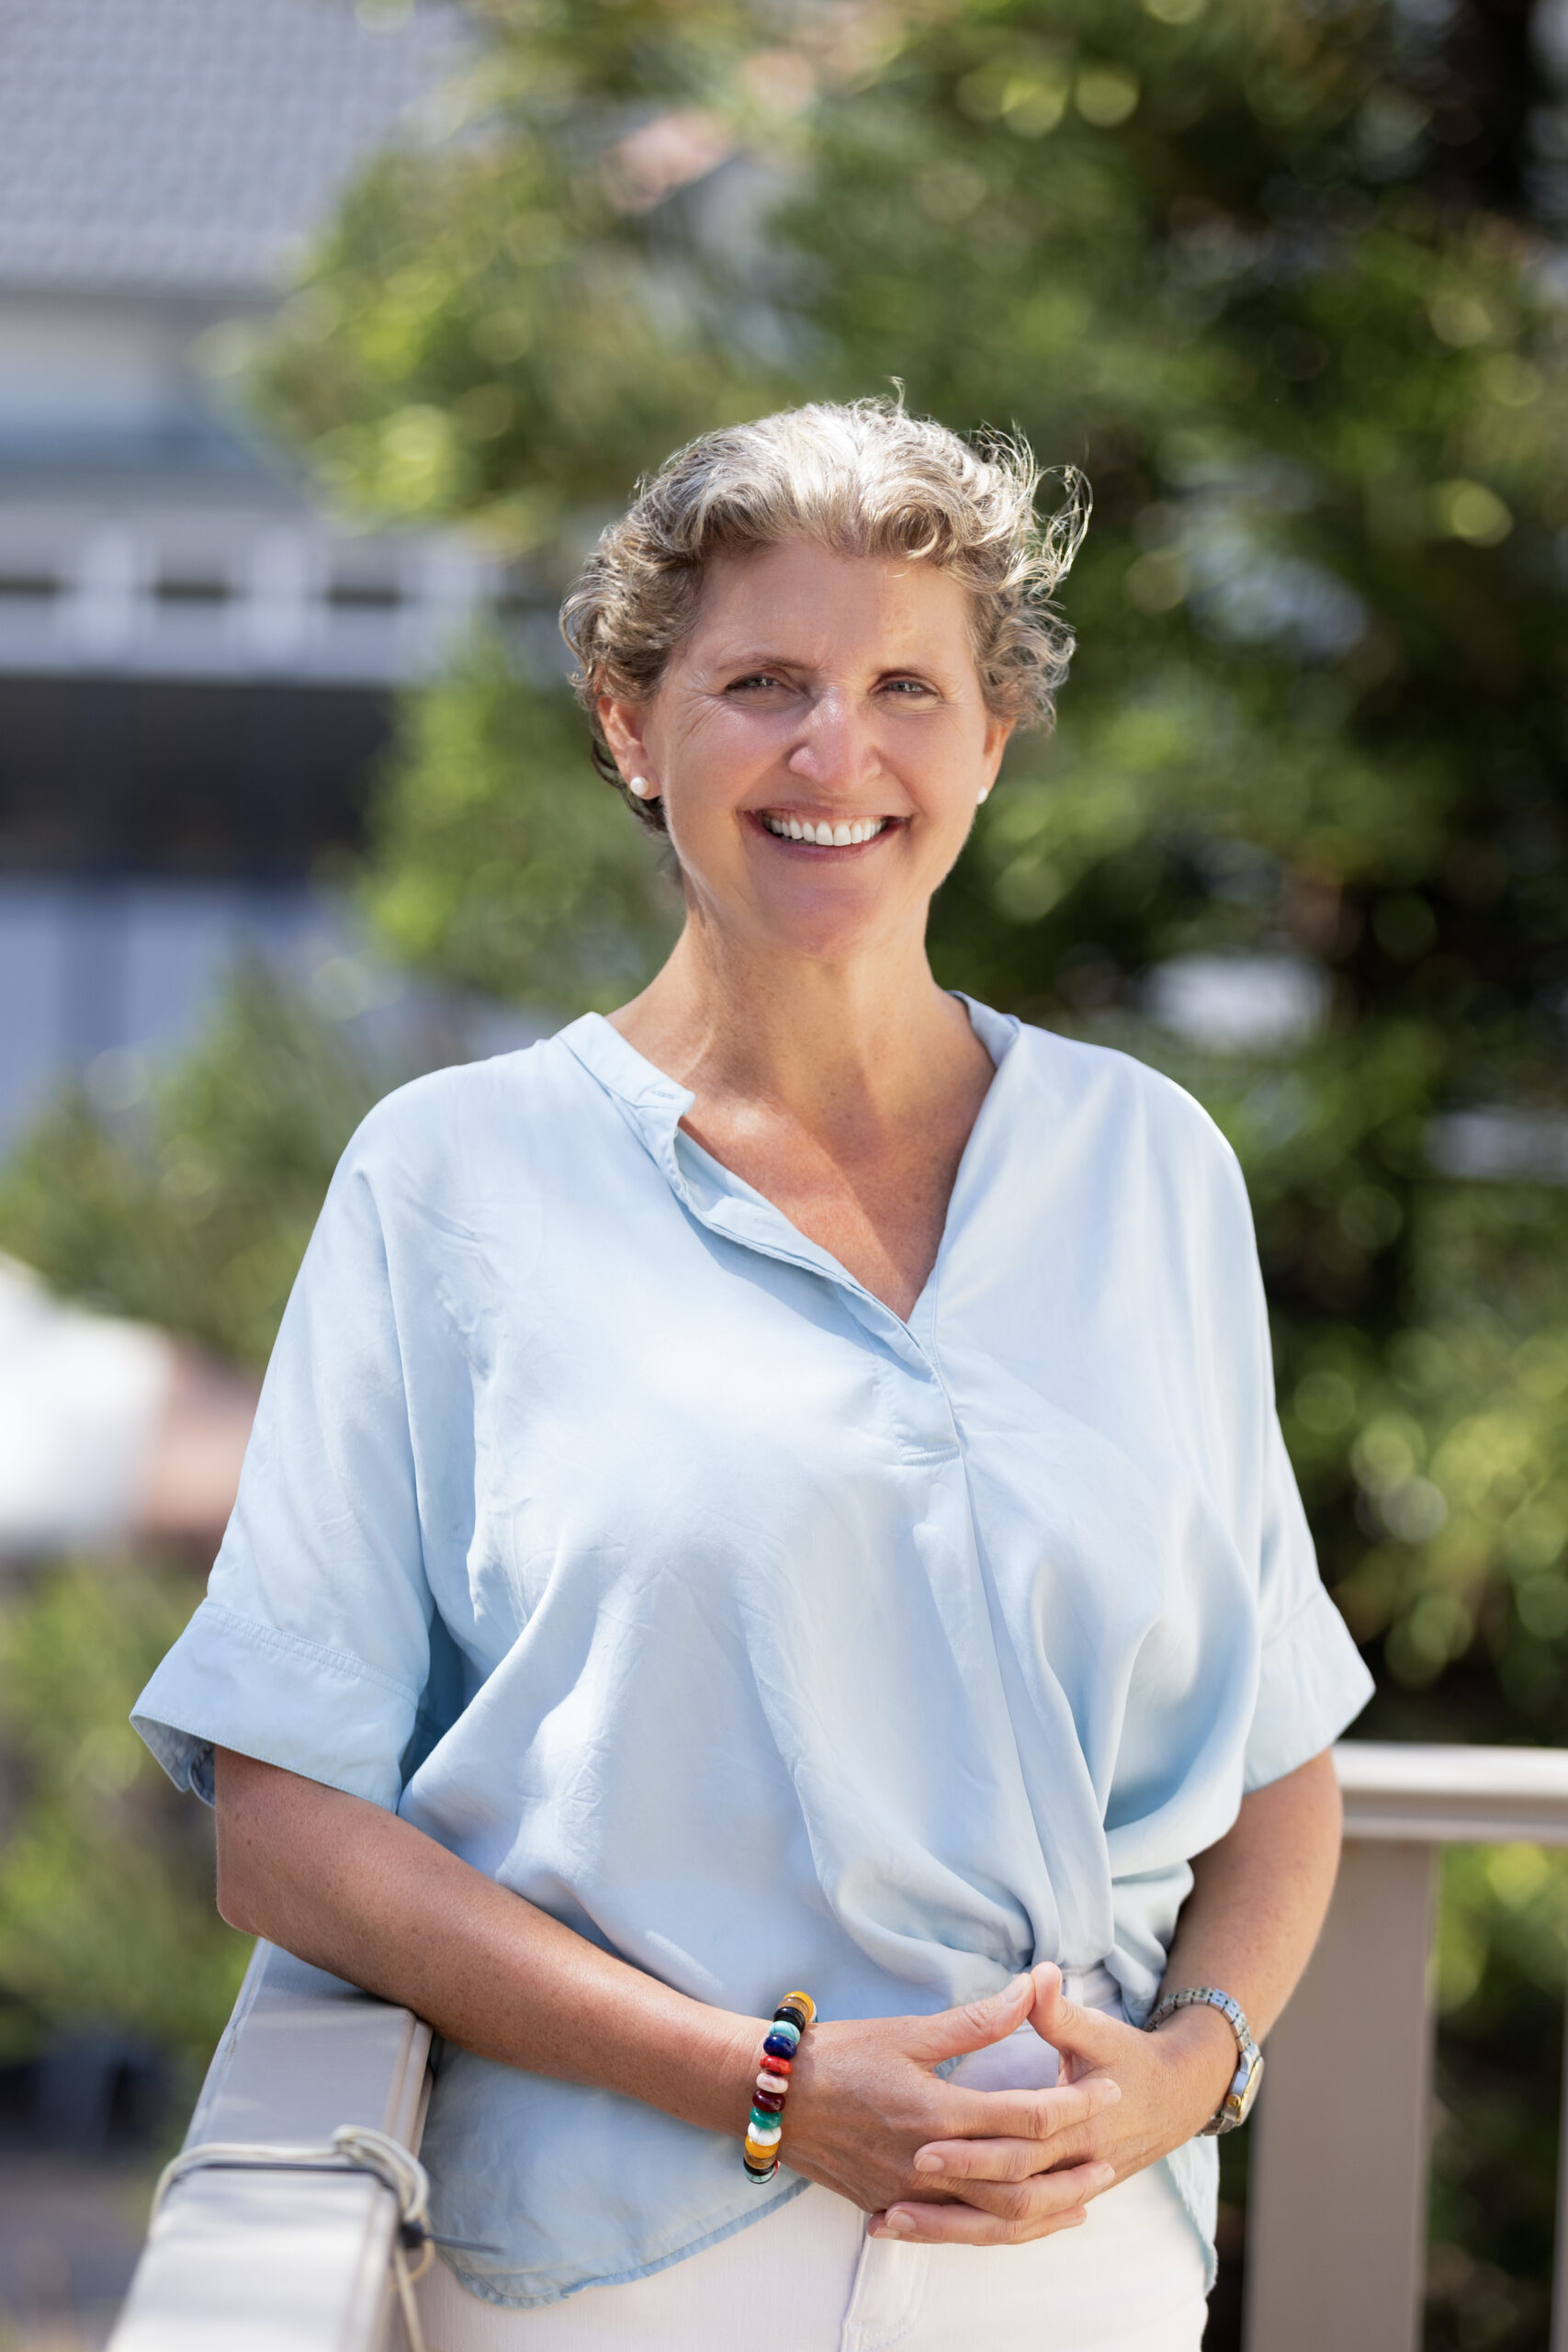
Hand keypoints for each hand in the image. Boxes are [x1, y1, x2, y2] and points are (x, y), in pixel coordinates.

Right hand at [780, 1972, 1121, 2235]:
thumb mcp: (907, 2032)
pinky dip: (998, 2229)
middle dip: (1070, 2171)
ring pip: (991, 2219)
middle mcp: (927, 2163)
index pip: (1023, 2117)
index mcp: (935, 2113)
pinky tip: (1021, 2222)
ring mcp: (908, 2194)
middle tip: (1111, 2157)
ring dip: (1043, 2212)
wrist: (771, 2098)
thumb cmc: (838, 2055)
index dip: (1072, 2104)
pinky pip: (958, 2229)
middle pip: (1018, 2181)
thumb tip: (1029, 1989)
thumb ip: (974, 2022)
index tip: (1107, 2088)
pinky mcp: (891, 2207)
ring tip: (1082, 2203)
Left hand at [873, 1964, 1238, 2245]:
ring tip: (890, 2223)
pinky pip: (1011, 2228)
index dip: (972, 2147)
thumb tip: (1038, 1974)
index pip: (1019, 2144)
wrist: (1176, 2098)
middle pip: (1007, 2195)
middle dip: (950, 2197)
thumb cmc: (1130, 2057)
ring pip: (1005, 2224)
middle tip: (892, 2194)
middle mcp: (1072, 2167)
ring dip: (950, 2229)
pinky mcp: (1058, 2200)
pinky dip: (969, 2233)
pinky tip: (921, 2231)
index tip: (922, 2143)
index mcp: (1081, 2125)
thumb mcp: (1096, 2030)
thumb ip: (1058, 2011)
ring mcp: (1067, 2190)